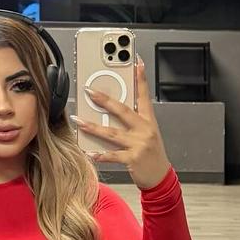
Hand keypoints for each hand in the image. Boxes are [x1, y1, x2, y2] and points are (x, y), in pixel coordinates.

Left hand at [71, 56, 172, 189]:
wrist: (160, 177)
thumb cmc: (152, 154)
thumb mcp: (148, 133)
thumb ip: (133, 121)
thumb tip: (111, 110)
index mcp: (149, 121)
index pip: (144, 95)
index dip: (141, 78)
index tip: (137, 62)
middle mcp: (145, 130)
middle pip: (123, 111)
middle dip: (105, 100)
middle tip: (90, 91)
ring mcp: (139, 144)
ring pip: (112, 133)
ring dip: (93, 127)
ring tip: (79, 121)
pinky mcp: (133, 159)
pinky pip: (113, 155)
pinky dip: (100, 154)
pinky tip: (90, 152)